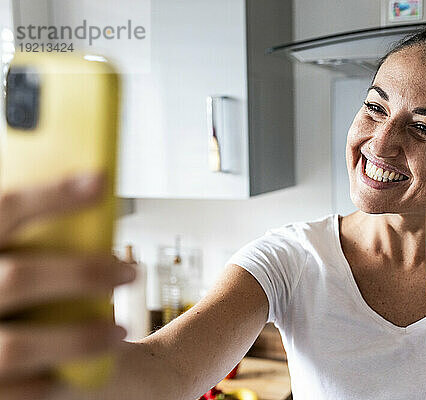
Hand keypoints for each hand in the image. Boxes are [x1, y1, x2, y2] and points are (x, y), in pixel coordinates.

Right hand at [0, 173, 134, 398]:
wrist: (1, 355)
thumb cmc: (17, 299)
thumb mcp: (14, 257)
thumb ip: (36, 240)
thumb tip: (94, 191)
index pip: (3, 210)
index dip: (51, 195)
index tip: (100, 180)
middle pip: (19, 277)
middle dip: (83, 273)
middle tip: (129, 271)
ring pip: (18, 346)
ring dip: (79, 338)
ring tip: (118, 331)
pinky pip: (15, 393)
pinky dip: (49, 381)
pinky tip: (75, 374)